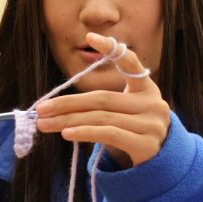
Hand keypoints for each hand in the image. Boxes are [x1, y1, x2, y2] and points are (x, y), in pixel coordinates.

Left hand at [35, 32, 169, 166]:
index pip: (130, 63)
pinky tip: (67, 133)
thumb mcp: (124, 113)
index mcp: (147, 89)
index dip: (111, 49)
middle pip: (102, 99)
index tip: (90, 37)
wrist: (161, 164)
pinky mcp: (146, 145)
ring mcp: (152, 124)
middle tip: (41, 109)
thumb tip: (56, 106)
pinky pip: (109, 134)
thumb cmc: (134, 133)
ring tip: (45, 124)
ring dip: (69, 120)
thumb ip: (102, 104)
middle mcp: (153, 103)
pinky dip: (85, 132)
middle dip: (67, 103)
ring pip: (102, 117)